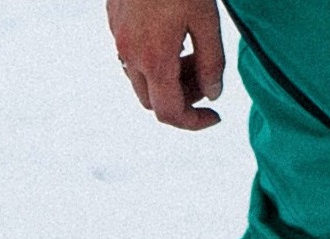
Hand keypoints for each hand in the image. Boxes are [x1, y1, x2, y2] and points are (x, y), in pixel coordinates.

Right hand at [107, 0, 224, 129]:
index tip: (214, 117)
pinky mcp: (115, 22)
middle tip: (205, 77)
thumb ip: (212, 64)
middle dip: (182, 99)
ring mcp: (118, 38)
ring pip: (141, 79)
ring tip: (193, 53)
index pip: (170, 113)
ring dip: (169, 79)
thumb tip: (213, 95)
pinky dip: (156, 60)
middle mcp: (130, 54)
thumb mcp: (208, 22)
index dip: (194, 124)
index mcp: (154, 59)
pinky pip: (133, 57)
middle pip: (153, 101)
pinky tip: (175, 36)